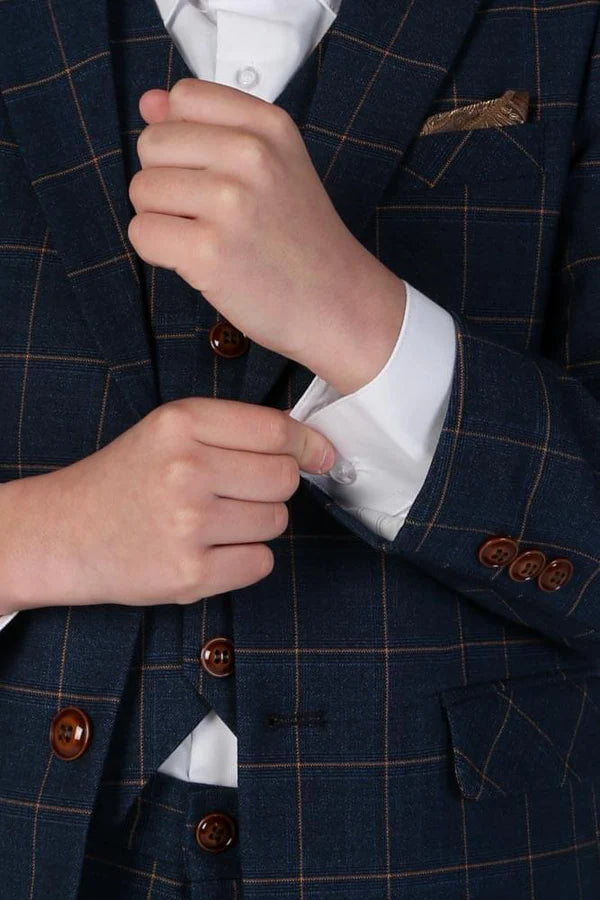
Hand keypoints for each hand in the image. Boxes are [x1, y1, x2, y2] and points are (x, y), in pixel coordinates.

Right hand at [0, 399, 335, 612]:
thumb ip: (238, 430)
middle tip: (236, 491)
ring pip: (276, 522)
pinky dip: (246, 558)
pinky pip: (261, 563)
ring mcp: (188, 526)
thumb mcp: (170, 431)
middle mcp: (186, 470)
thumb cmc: (126, 478)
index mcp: (181, 423)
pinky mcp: (189, 575)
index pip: (277, 431)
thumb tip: (319, 451)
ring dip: (257, 523)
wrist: (65, 533)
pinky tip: (211, 549)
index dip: (306, 445)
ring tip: (213, 520)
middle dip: (272, 486)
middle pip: (284, 478)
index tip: (317, 455)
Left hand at [127, 79, 405, 392]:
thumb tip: (148, 103)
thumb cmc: (299, 237)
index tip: (210, 172)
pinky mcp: (209, 252)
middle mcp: (251, 156)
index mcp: (268, 126)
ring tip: (205, 237)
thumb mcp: (274, 164)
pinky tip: (198, 262)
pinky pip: (142, 233)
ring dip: (161, 219)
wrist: (336, 303)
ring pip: (141, 190)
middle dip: (165, 181)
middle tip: (207, 214)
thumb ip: (210, 127)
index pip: (183, 98)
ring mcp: (230, 204)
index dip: (181, 138)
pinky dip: (159, 252)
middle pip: (152, 144)